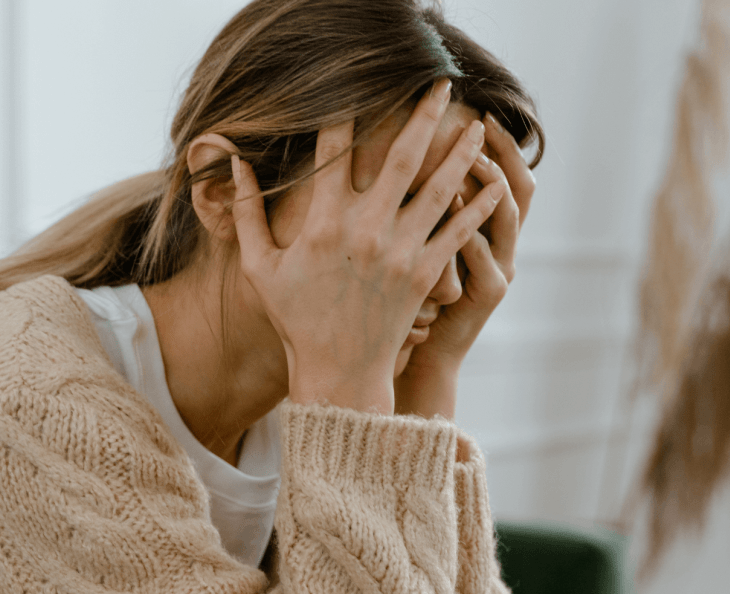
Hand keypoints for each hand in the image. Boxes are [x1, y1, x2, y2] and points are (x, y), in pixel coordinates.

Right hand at [229, 80, 507, 414]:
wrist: (338, 372)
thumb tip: (235, 163)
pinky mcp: (425, 275)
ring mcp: (400, 252)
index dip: (345, 113)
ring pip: (439, 189)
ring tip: (478, 125)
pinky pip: (458, 232)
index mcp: (323, 223)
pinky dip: (479, 207)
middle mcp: (366, 230)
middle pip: (402, 157)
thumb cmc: (296, 318)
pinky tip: (495, 183)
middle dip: (423, 115)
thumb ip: (245, 213)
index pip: (334, 151)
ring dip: (460, 152)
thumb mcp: (259, 266)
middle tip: (441, 85)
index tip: (357, 84)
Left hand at [395, 113, 535, 422]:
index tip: (477, 110)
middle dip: (503, 152)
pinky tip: (455, 210)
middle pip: (518, 187)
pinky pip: (486, 259)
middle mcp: (501, 244)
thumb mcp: (418, 245)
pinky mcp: (488, 294)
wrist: (418, 354)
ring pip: (507, 218)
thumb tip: (397, 150)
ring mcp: (499, 269)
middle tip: (481, 122)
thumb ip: (417, 204)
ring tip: (471, 159)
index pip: (502, 173)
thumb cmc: (407, 298)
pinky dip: (473, 233)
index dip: (498, 143)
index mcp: (484, 228)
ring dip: (490, 186)